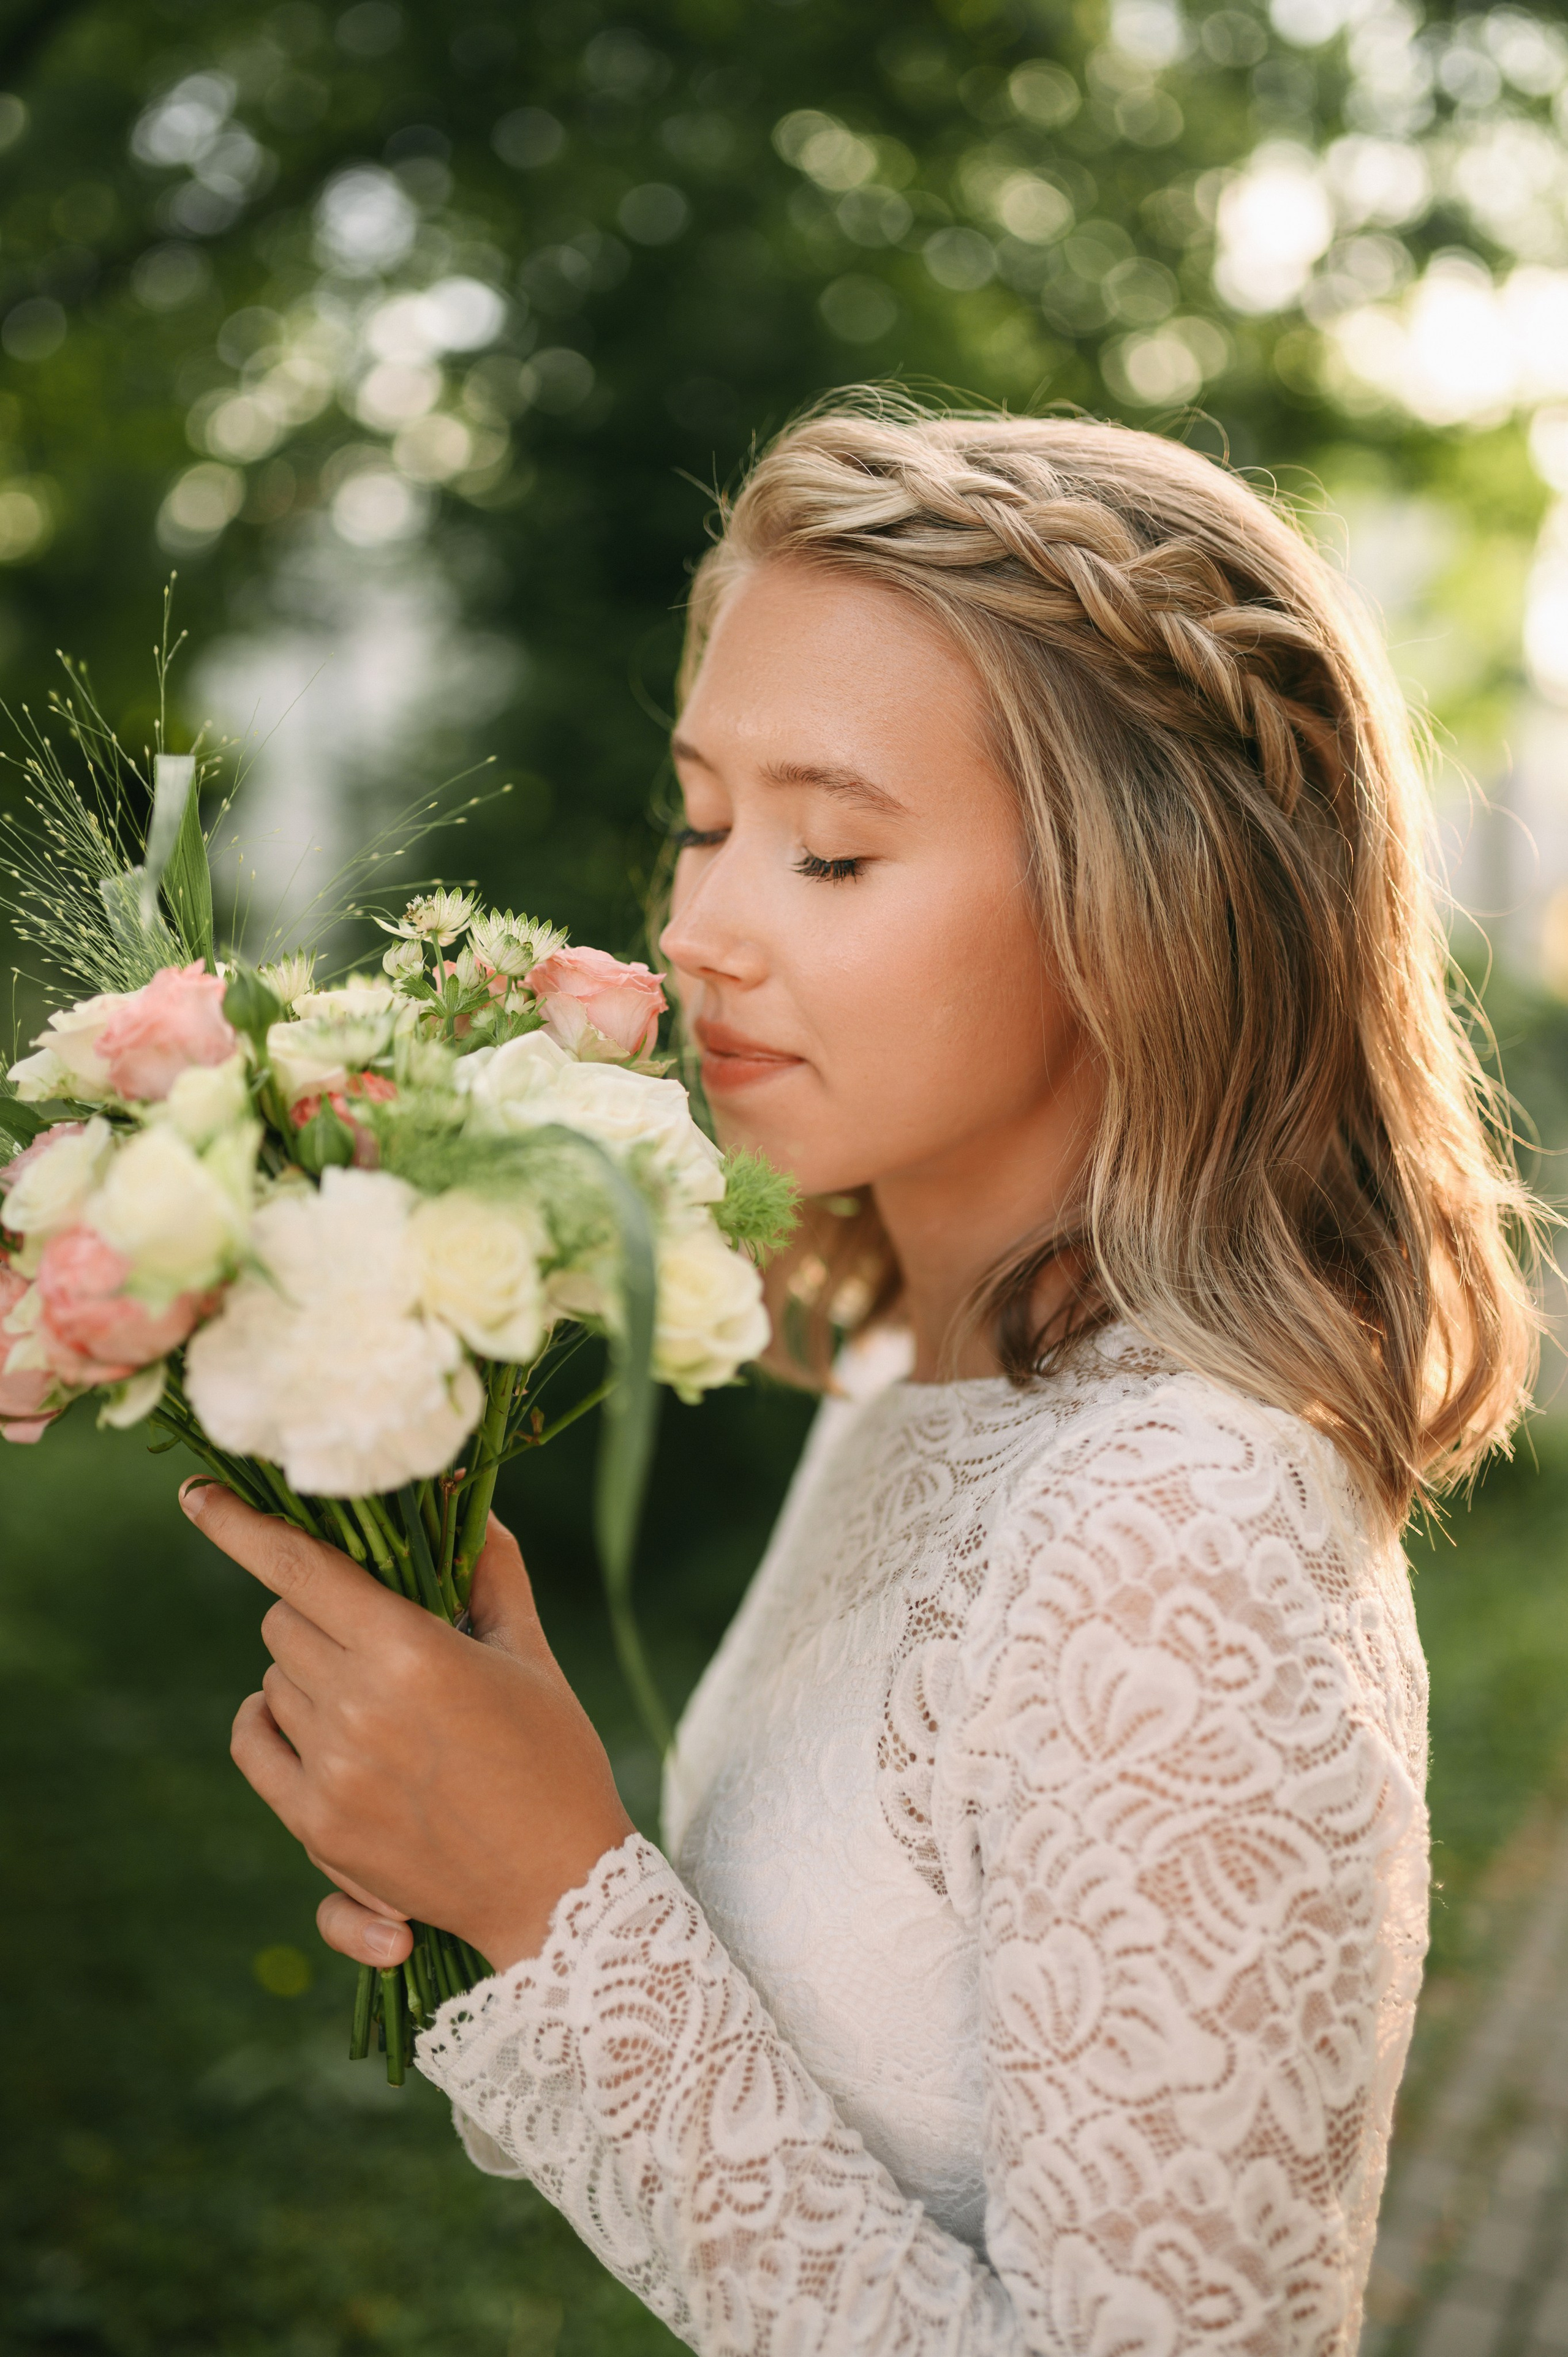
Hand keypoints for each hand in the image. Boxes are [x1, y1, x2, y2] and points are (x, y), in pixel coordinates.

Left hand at [183, 1482, 634, 1975]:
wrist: (558, 1887)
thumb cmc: (555, 1758)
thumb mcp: (531, 1653)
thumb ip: (494, 1570)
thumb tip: (470, 1503)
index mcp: (411, 1651)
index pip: (298, 1567)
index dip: (239, 1524)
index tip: (196, 1494)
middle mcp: (358, 1707)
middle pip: (283, 1621)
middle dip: (321, 1613)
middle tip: (377, 1636)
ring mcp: (330, 1771)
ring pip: (274, 1680)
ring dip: (308, 1671)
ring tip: (375, 1698)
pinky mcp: (316, 1826)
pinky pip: (252, 1742)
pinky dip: (266, 1720)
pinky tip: (301, 1720)